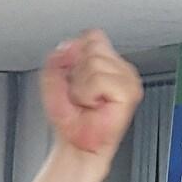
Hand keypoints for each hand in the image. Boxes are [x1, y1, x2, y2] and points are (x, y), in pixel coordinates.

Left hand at [40, 30, 141, 161]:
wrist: (77, 145)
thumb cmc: (70, 119)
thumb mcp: (52, 83)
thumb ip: (56, 60)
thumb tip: (66, 45)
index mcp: (105, 61)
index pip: (91, 36)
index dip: (75, 52)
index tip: (71, 77)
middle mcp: (119, 66)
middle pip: (92, 48)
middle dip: (76, 74)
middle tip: (80, 95)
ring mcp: (127, 78)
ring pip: (95, 63)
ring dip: (81, 86)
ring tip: (87, 101)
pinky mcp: (130, 91)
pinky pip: (99, 79)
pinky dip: (88, 94)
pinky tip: (94, 105)